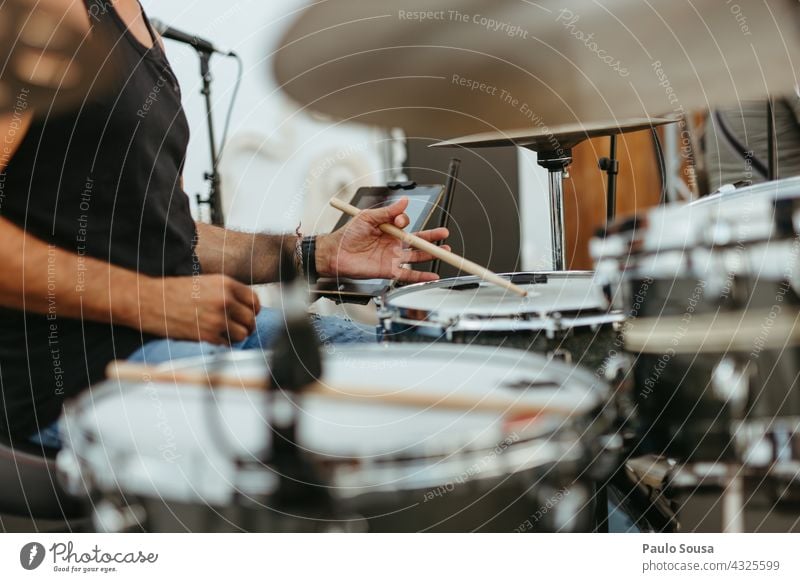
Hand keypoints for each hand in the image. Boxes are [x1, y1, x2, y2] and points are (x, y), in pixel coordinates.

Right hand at [139, 274, 260, 344]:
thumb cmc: (175, 291)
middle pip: (251, 319)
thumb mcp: (205, 282)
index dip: (253, 310)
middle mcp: (225, 300)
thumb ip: (227, 292)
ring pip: (243, 334)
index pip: (254, 300)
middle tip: (237, 327)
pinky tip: (213, 338)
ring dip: (236, 336)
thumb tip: (248, 308)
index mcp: (226, 284)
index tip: (248, 315)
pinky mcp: (207, 334)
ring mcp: (217, 318)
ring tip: (225, 333)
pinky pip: (227, 344)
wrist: (148, 300)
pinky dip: (223, 343)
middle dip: (246, 325)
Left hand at [316, 197, 449, 282]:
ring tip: (444, 251)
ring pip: (416, 256)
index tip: (399, 221)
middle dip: (432, 237)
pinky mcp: (389, 271)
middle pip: (417, 240)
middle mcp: (393, 243)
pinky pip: (408, 274)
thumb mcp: (367, 217)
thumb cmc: (347, 235)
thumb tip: (403, 202)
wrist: (335, 253)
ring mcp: (392, 257)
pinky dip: (421, 276)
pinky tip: (432, 275)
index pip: (405, 224)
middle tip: (444, 234)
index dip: (405, 222)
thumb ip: (387, 212)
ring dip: (430, 254)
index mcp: (388, 229)